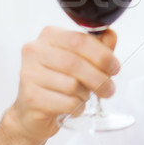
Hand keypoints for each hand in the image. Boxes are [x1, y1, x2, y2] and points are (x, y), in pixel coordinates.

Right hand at [4, 26, 119, 141]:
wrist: (32, 109)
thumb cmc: (59, 79)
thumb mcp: (81, 58)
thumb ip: (97, 46)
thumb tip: (110, 35)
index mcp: (49, 35)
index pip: (79, 40)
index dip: (102, 55)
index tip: (114, 67)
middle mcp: (35, 51)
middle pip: (75, 63)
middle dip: (99, 77)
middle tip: (109, 88)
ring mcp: (29, 74)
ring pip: (71, 84)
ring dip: (86, 94)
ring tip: (86, 96)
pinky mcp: (30, 97)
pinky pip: (66, 102)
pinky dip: (77, 106)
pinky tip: (74, 105)